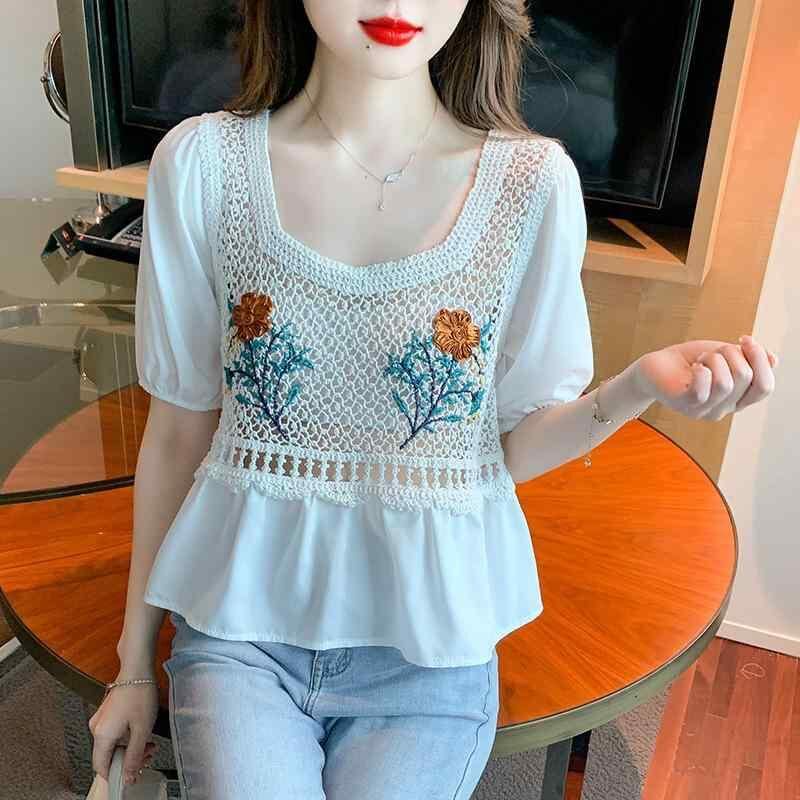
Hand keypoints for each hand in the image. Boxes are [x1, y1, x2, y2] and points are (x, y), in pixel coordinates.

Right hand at [88, 679, 158, 784]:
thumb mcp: (142, 729)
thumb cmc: (140, 694)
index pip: (102, 767)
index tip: (132, 774)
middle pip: (108, 755)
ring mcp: (100, 720)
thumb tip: (128, 777)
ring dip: (129, 747)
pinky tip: (140, 732)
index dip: (117, 774)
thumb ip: (134, 756)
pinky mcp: (106, 713)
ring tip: (148, 743)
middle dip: (128, 759)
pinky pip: (113, 733)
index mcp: (102, 735)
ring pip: (112, 744)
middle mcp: (96, 728)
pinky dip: (126, 737)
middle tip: (148, 755)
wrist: (137, 669)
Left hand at [632, 335, 776, 420]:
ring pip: (726, 383)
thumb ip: (748, 358)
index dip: (760, 359)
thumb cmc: (690, 361)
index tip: (744, 339)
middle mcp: (724, 409)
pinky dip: (701, 371)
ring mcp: (704, 410)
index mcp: (738, 399)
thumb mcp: (724, 355)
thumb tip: (774, 359)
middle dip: (732, 353)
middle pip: (747, 378)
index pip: (765, 387)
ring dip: (715, 360)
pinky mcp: (684, 405)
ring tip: (702, 359)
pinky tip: (694, 367)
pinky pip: (702, 390)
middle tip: (715, 350)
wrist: (655, 366)